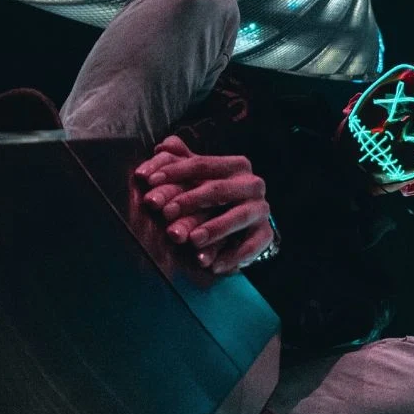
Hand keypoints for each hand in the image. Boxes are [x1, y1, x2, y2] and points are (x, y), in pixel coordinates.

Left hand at [134, 136, 274, 274]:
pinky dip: (232, 256)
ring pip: (238, 216)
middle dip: (190, 200)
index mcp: (236, 166)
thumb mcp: (198, 177)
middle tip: (165, 214)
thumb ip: (179, 160)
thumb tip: (162, 146)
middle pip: (219, 189)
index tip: (148, 181)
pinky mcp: (265, 233)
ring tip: (192, 240)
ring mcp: (261, 209)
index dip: (174, 171)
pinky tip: (212, 266)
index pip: (202, 164)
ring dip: (214, 228)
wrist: (247, 222)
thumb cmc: (214, 196)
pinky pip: (251, 245)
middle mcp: (252, 184)